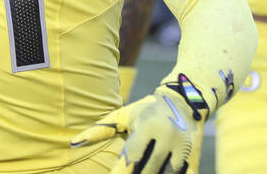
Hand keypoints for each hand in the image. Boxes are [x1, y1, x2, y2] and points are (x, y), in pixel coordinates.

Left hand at [71, 80, 205, 173]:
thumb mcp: (123, 115)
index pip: (131, 156)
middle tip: (129, 173)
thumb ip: (99, 130)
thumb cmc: (145, 110)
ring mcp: (183, 148)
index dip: (120, 171)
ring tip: (142, 172)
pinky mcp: (194, 156)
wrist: (185, 100)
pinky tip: (162, 173)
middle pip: (149, 170)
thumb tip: (73, 142)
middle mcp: (166, 137)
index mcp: (147, 127)